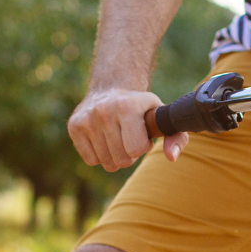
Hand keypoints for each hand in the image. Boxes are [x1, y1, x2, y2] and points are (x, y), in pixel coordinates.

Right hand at [68, 88, 188, 171]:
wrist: (111, 89)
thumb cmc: (143, 109)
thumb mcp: (163, 118)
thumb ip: (176, 137)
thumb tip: (171, 157)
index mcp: (127, 106)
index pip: (135, 150)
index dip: (143, 147)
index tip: (143, 135)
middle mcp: (103, 111)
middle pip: (122, 160)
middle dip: (131, 155)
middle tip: (130, 139)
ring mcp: (86, 119)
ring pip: (106, 162)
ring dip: (116, 156)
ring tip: (119, 138)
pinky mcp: (73, 126)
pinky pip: (91, 160)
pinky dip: (100, 156)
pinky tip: (104, 140)